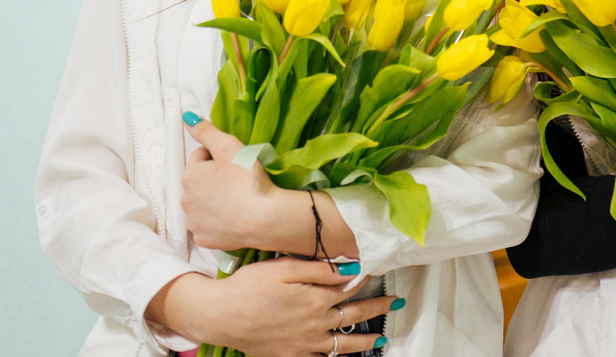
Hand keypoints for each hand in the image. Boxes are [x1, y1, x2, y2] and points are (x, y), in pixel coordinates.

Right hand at [147, 257, 397, 356]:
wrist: (220, 316)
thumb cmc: (249, 286)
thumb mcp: (285, 267)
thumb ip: (320, 269)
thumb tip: (351, 269)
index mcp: (316, 299)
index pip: (349, 288)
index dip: (366, 280)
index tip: (379, 273)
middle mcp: (316, 323)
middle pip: (354, 316)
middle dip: (377, 309)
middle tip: (395, 304)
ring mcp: (304, 343)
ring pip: (342, 344)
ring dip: (364, 341)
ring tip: (380, 340)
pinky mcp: (290, 355)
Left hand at [182, 116, 359, 258]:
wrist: (265, 219)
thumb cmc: (248, 180)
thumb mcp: (229, 147)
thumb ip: (206, 131)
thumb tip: (187, 119)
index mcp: (189, 176)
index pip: (201, 156)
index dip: (219, 156)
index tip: (236, 162)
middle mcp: (185, 200)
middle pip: (200, 182)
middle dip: (214, 179)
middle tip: (238, 180)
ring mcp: (194, 223)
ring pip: (203, 204)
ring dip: (214, 200)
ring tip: (236, 199)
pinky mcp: (205, 240)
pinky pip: (208, 226)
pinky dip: (218, 221)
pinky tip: (233, 217)